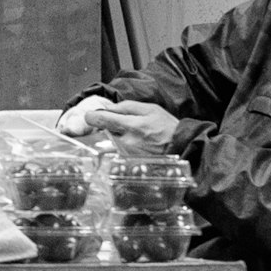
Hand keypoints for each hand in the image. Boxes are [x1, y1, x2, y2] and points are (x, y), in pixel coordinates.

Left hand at [64, 94, 180, 149]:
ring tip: (111, 136)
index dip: (92, 117)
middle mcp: (127, 142)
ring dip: (104, 139)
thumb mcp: (150, 109)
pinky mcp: (129, 164)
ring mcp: (127, 155)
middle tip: (96, 126)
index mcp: (132, 125)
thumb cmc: (167, 127)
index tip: (88, 116)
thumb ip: (127, 107)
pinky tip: (118, 146)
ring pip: (106, 145)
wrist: (182, 147)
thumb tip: (108, 107)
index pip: (103, 120)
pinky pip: (114, 154)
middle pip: (101, 134)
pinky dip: (112, 149)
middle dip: (97, 129)